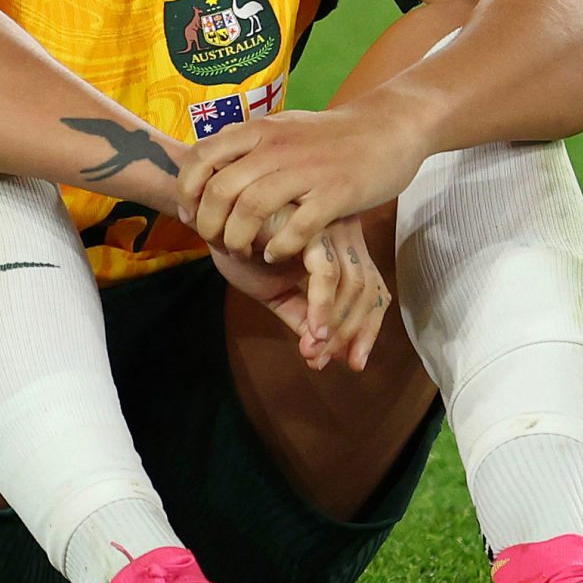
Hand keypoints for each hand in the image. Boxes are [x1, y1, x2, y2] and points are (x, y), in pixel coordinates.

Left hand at [179, 103, 431, 264]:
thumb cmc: (332, 135)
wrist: (389, 127)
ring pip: (252, 209)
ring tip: (241, 252)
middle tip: (214, 243)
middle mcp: (278, 147)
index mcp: (261, 130)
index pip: (202, 157)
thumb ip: (249, 144)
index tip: (188, 214)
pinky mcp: (336, 193)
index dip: (187, 190)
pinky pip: (296, 227)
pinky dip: (278, 246)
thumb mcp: (284, 127)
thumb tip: (208, 161)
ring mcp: (307, 170)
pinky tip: (275, 254)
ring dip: (239, 239)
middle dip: (209, 224)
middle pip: (222, 190)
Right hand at [207, 211, 392, 370]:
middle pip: (369, 291)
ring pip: (353, 285)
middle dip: (352, 333)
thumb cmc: (244, 248)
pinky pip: (327, 272)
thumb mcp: (275, 292)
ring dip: (336, 326)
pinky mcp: (311, 226)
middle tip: (325, 362)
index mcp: (342, 249)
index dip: (368, 330)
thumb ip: (300, 315)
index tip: (353, 363)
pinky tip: (312, 332)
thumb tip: (320, 352)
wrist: (209, 219)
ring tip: (313, 352)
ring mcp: (331, 228)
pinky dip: (322, 306)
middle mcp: (345, 236)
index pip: (373, 292)